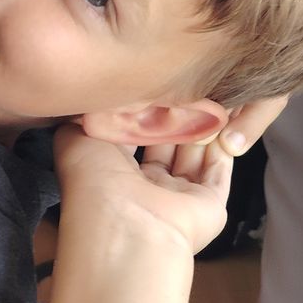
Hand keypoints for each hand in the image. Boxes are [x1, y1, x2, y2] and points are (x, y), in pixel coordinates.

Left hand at [50, 94, 281, 252]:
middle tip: (190, 81)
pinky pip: (219, 169)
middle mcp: (146, 185)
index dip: (144, 108)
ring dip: (201, 124)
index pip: (133, 133)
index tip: (156, 78)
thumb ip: (85, 117)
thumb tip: (91, 101)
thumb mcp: (75, 138)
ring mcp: (178, 196)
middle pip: (167, 141)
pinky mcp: (209, 203)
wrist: (127, 224)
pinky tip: (227, 116)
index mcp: (113, 170)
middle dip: (176, 113)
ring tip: (212, 90)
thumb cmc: (94, 181)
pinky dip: (223, 143)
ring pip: (194, 152)